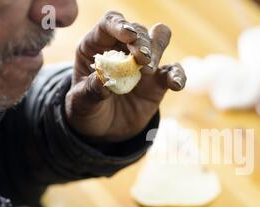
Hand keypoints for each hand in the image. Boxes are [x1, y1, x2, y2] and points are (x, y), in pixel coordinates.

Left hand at [65, 11, 185, 141]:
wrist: (104, 131)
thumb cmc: (88, 110)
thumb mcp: (81, 102)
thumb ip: (91, 90)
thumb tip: (104, 79)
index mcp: (97, 46)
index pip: (109, 24)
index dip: (120, 25)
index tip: (130, 36)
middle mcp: (122, 49)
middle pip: (138, 30)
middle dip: (142, 42)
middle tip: (143, 61)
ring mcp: (143, 63)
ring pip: (158, 40)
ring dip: (157, 50)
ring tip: (150, 70)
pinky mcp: (159, 80)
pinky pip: (174, 70)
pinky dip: (178, 75)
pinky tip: (176, 85)